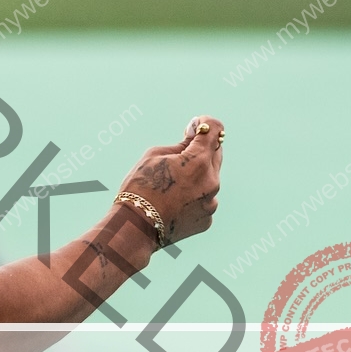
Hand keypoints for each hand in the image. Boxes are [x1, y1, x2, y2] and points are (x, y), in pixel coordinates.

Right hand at [118, 115, 223, 244]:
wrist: (135, 227)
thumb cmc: (140, 187)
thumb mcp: (154, 156)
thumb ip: (180, 145)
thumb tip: (195, 136)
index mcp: (199, 161)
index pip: (215, 129)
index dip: (205, 124)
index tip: (196, 126)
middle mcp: (212, 182)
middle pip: (216, 154)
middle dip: (202, 149)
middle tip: (181, 152)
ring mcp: (211, 203)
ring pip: (210, 179)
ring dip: (197, 175)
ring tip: (172, 184)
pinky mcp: (207, 219)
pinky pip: (205, 200)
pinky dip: (194, 196)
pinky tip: (173, 201)